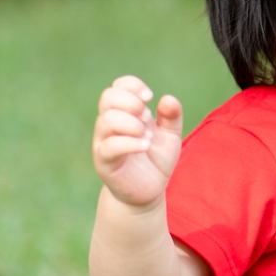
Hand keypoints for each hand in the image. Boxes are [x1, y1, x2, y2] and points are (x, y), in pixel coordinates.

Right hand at [93, 76, 182, 208]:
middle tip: (147, 117)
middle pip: (107, 97)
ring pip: (106, 120)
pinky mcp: (104, 162)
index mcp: (123, 113)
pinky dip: (130, 143)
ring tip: (148, 136)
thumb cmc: (156, 160)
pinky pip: (110, 147)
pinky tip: (146, 145)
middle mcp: (109, 125)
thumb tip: (167, 99)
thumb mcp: (170, 135)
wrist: (149, 190)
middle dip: (131, 102)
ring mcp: (104, 143)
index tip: (149, 97)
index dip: (132, 86)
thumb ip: (172, 116)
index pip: (117, 87)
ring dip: (131, 123)